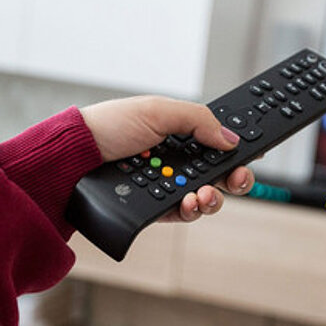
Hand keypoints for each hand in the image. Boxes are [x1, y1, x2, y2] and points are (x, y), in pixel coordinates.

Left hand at [79, 96, 254, 222]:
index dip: (237, 152)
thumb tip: (230, 139)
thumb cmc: (109, 126)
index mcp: (179, 134)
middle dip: (235, 179)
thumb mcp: (157, 110)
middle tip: (237, 179)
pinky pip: (183, 215)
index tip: (251, 155)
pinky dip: (191, 211)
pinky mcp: (154, 209)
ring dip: (213, 198)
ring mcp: (165, 187)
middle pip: (219, 175)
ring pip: (205, 198)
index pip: (217, 145)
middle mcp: (175, 161)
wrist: (74, 158)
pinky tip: (189, 203)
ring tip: (204, 194)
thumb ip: (198, 120)